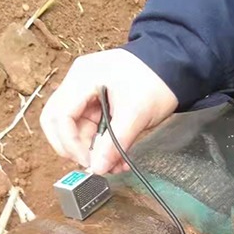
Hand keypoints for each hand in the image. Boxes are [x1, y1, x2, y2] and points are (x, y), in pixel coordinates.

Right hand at [40, 48, 177, 173]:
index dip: (70, 143)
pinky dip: (101, 144)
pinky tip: (117, 157)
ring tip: (114, 165)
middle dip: (74, 148)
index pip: (60, 115)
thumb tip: (97, 168)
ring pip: (76, 128)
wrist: (175, 65)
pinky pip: (90, 127)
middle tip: (95, 165)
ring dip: (92, 150)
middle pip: (58, 122)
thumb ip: (114, 143)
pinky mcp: (97, 101)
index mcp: (83, 77)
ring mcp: (86, 92)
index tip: (90, 162)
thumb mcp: (136, 114)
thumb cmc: (157, 80)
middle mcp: (78, 82)